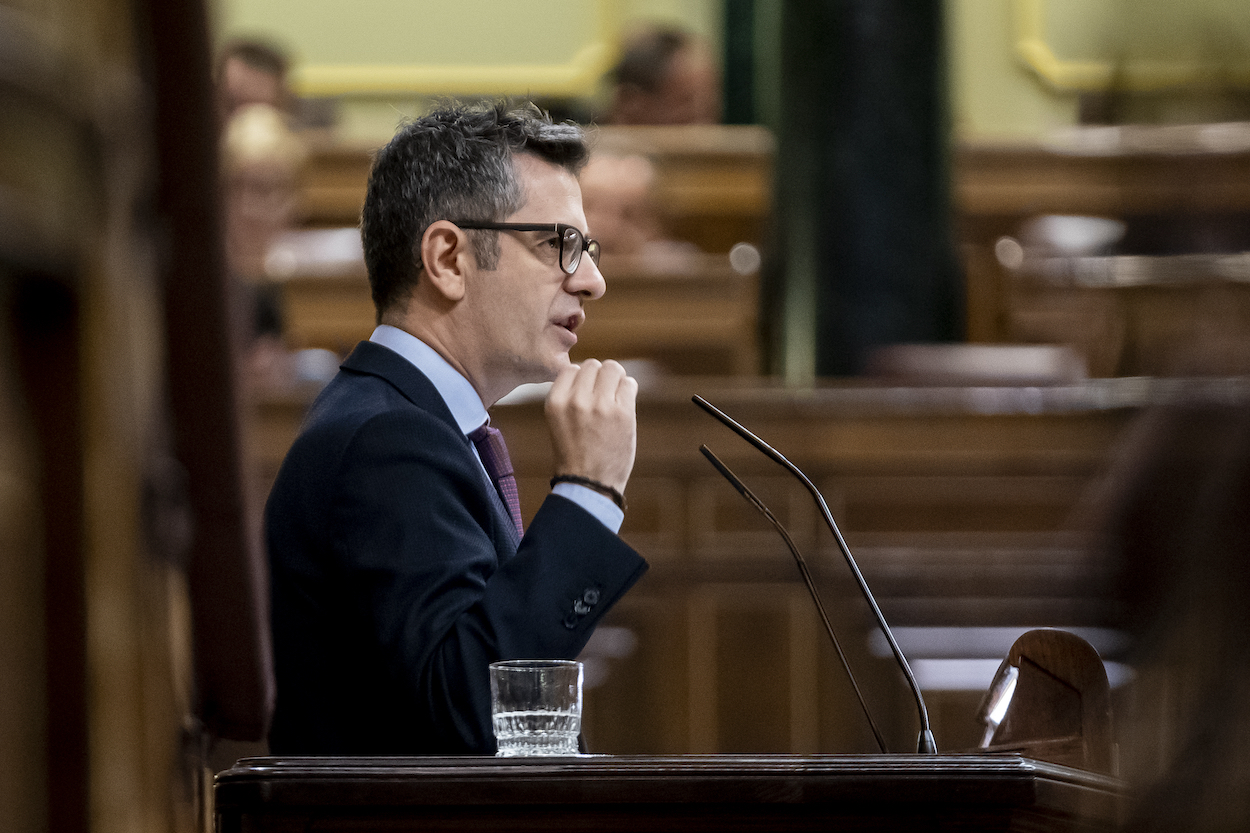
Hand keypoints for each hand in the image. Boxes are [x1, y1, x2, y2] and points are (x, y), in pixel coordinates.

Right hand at [544, 359, 637, 495]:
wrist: (589, 484)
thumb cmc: (575, 454)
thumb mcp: (559, 421)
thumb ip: (570, 396)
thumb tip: (589, 371)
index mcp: (556, 402)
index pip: (572, 368)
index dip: (582, 378)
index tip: (587, 393)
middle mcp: (576, 400)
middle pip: (593, 365)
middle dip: (600, 377)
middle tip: (603, 396)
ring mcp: (601, 405)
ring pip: (613, 368)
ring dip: (616, 379)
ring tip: (614, 397)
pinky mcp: (623, 413)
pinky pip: (629, 384)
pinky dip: (628, 390)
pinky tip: (623, 405)